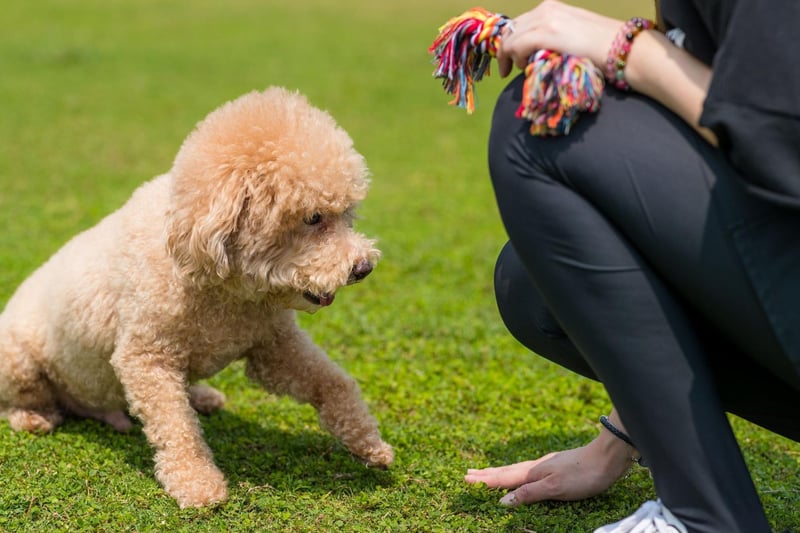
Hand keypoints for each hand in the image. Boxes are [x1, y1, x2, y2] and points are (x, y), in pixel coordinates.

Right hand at [465, 433, 634, 505]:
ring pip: (516, 470)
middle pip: (506, 471)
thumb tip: (502, 501)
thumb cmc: (583, 474)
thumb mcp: (555, 488)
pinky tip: (521, 473)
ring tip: (487, 472)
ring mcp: (546, 465)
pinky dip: (515, 473)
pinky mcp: (556, 466)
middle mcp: (536, 466)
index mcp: (533, 472)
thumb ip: (529, 494)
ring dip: (499, 472)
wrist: (608, 457)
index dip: (485, 481)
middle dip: (486, 474)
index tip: (465, 479)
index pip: (503, 478)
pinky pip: (527, 470)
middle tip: (468, 473)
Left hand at [497, 0, 620, 76]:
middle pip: (511, 29)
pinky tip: (523, 67)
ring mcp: (545, 19)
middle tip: (506, 69)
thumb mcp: (571, 34)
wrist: (620, 48)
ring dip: (509, 56)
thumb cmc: (601, 47)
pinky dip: (515, 58)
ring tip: (516, 70)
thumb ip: (552, 37)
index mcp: (551, 7)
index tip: (509, 60)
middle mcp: (546, 9)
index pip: (520, 23)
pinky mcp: (546, 33)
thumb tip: (534, 53)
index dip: (510, 41)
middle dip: (505, 49)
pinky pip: (517, 45)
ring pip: (511, 38)